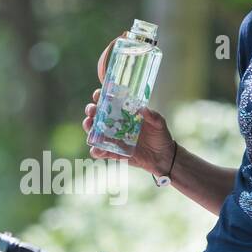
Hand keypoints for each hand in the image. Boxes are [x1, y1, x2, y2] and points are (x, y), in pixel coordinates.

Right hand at [83, 34, 175, 173]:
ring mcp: (113, 138)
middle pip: (97, 114)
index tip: (98, 94)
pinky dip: (96, 151)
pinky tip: (97, 149)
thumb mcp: (159, 124)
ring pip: (95, 131)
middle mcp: (116, 124)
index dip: (100, 96)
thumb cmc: (160, 136)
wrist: (163, 157)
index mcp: (125, 113)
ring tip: (89, 125)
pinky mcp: (114, 152)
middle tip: (92, 111)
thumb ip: (153, 116)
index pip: (109, 101)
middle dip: (91, 110)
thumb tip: (143, 109)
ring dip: (88, 127)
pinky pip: (101, 152)